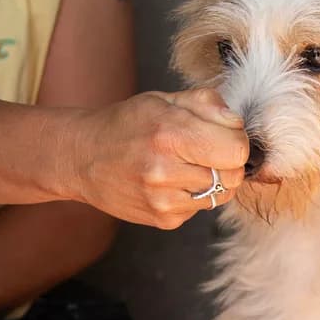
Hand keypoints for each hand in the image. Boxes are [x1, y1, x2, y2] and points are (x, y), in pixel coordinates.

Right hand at [69, 88, 249, 228]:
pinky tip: (171, 182)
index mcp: (170, 133)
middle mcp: (165, 170)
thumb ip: (206, 104)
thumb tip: (236, 123)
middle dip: (227, 162)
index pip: (237, 149)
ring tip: (185, 166)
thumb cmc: (127, 124)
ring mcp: (163, 199)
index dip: (236, 140)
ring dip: (212, 180)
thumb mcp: (164, 100)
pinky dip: (193, 195)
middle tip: (205, 151)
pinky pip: (200, 208)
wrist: (82, 158)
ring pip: (221, 195)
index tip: (222, 135)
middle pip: (234, 175)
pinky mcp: (163, 219)